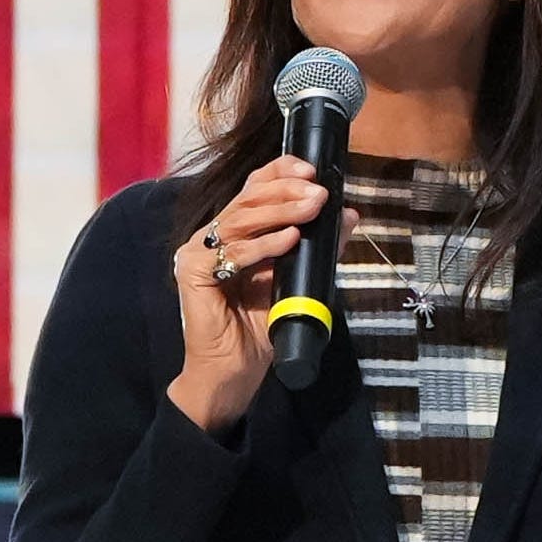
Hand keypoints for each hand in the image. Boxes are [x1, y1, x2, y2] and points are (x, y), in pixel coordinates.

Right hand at [164, 154, 329, 434]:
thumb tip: (349, 216)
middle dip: (287, 191)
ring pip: (241, 219)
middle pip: (249, 199)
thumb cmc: (260, 330)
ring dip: (281, 212)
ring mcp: (199, 252)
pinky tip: (290, 239)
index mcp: (235, 233)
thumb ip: (319, 249)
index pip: (254, 189)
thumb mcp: (298, 281)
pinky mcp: (193, 272)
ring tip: (311, 208)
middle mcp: (213, 236)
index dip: (281, 172)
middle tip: (319, 193)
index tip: (313, 170)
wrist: (233, 372)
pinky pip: (232, 252)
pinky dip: (264, 244)